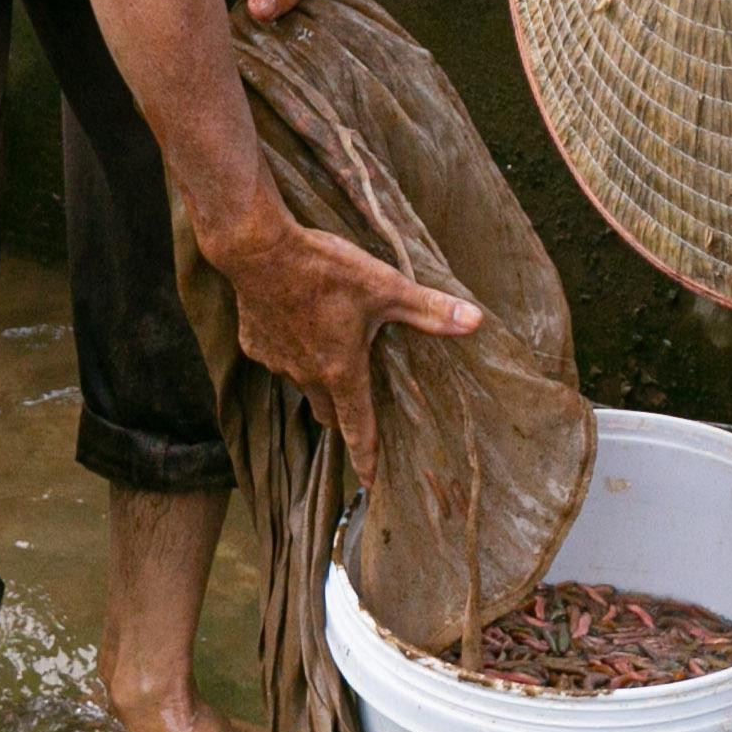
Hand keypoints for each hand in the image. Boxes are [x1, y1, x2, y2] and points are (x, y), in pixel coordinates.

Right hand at [204, 211, 479, 470]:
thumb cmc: (325, 269)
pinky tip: (299, 323)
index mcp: (341, 371)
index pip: (358, 429)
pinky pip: (278, 359)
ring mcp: (277, 362)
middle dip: (346, 416)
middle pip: (330, 412)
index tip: (371, 483)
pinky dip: (292, 351)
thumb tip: (476, 322)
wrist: (258, 249)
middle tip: (360, 408)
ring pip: (303, 384)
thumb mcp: (385, 287)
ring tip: (332, 350)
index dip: (367, 459)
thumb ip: (429, 310)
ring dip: (318, 378)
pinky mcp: (255, 345)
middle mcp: (307, 376)